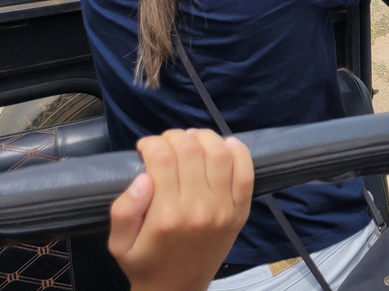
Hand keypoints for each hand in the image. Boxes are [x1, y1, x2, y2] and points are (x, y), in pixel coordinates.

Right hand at [109, 129, 253, 290]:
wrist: (178, 290)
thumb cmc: (145, 263)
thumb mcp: (119, 244)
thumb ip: (124, 210)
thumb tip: (144, 177)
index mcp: (166, 216)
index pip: (163, 160)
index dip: (153, 144)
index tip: (145, 145)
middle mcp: (199, 209)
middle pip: (191, 152)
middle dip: (175, 137)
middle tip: (166, 140)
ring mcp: (225, 209)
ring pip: (220, 156)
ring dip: (205, 138)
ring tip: (191, 138)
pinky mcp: (241, 211)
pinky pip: (246, 173)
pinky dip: (239, 152)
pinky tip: (226, 143)